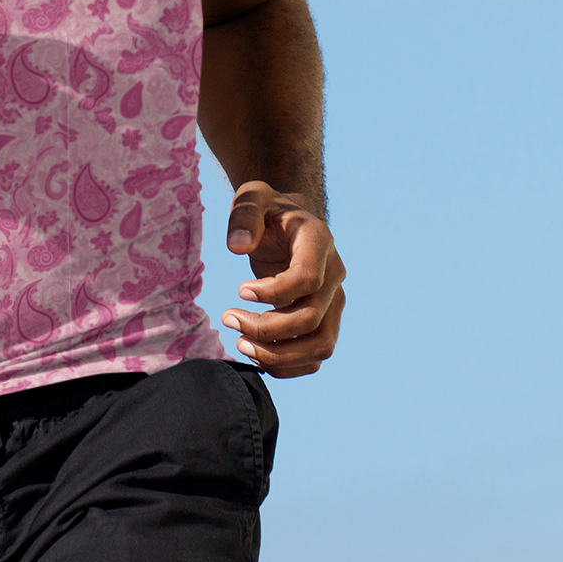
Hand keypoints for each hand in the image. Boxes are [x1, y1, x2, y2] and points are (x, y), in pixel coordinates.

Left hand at [220, 181, 344, 378]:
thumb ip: (244, 214)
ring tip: (240, 345)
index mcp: (319, 242)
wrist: (288, 221)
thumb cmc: (268, 208)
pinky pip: (315, 356)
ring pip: (321, 346)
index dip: (273, 292)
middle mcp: (334, 274)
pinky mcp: (325, 320)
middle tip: (228, 319)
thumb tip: (238, 247)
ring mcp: (333, 300)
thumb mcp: (252, 197)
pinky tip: (255, 354)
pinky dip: (287, 365)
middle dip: (266, 329)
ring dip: (279, 355)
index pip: (308, 279)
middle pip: (311, 319)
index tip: (239, 290)